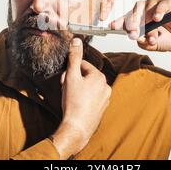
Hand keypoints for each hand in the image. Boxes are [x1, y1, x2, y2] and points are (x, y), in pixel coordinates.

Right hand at [51, 37, 110, 158]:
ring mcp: (105, 98)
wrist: (77, 128)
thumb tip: (77, 41)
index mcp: (100, 77)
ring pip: (88, 87)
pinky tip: (76, 105)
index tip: (65, 79)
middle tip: (66, 88)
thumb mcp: (71, 77)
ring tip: (70, 98)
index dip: (70, 71)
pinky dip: (83, 99)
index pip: (82, 65)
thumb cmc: (74, 104)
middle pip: (86, 76)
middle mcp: (106, 86)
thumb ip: (74, 57)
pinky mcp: (102, 108)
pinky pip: (91, 98)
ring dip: (78, 89)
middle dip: (74, 80)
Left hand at [109, 0, 170, 51]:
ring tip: (152, 37)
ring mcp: (154, 5)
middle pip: (133, 14)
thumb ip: (143, 42)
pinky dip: (158, 12)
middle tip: (133, 34)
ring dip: (149, 26)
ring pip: (147, 12)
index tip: (112, 26)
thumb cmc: (164, 38)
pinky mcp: (166, 3)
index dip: (118, 22)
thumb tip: (137, 38)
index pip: (125, 19)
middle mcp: (143, 10)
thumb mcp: (151, 44)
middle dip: (132, 25)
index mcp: (136, 18)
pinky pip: (161, 5)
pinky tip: (157, 18)